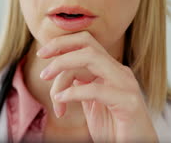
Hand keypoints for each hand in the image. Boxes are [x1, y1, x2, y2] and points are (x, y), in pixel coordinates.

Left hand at [37, 31, 157, 141]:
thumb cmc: (113, 128)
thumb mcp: (90, 101)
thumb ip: (79, 84)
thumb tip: (59, 72)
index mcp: (110, 69)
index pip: (85, 43)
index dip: (62, 43)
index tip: (42, 54)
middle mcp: (119, 72)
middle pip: (87, 44)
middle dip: (60, 47)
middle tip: (42, 64)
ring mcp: (126, 84)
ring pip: (90, 58)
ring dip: (63, 68)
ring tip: (52, 92)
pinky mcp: (128, 102)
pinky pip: (95, 89)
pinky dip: (72, 94)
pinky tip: (62, 103)